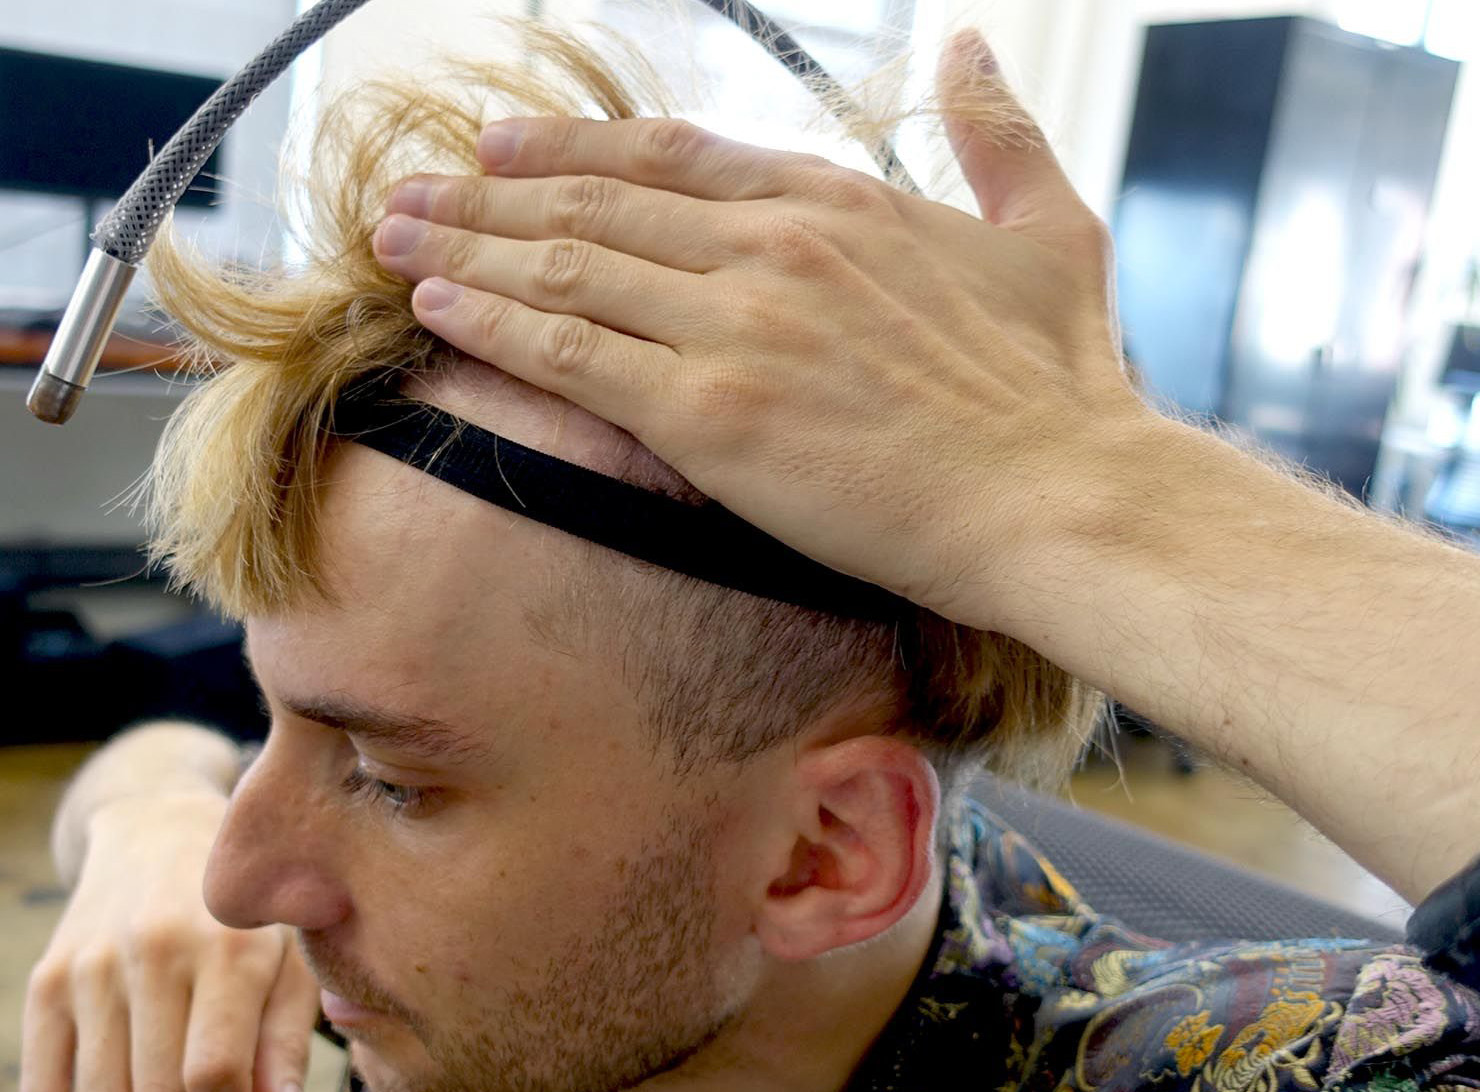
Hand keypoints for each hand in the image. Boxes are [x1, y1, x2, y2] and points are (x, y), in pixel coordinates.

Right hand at [22, 792, 319, 1091]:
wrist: (160, 832)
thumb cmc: (248, 910)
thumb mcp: (292, 957)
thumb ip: (286, 1039)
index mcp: (229, 947)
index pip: (212, 1073)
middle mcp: (155, 952)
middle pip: (158, 1089)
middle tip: (211, 1087)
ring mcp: (92, 968)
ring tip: (172, 1079)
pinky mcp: (47, 983)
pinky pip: (45, 1084)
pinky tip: (122, 1082)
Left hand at [371, 29, 1150, 632]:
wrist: (1053, 494)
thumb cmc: (1055, 385)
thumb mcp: (1050, 230)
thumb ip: (997, 134)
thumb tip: (972, 47)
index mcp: (835, 202)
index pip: (673, 155)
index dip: (578, 146)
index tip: (507, 146)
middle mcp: (771, 244)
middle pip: (597, 202)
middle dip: (489, 193)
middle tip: (412, 186)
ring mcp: (734, 323)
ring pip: (568, 266)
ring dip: (468, 247)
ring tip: (392, 236)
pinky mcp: (709, 410)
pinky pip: (574, 353)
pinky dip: (499, 322)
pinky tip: (440, 305)